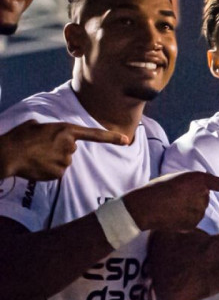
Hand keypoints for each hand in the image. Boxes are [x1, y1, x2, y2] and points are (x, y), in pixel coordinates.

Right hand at [0, 120, 128, 179]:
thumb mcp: (36, 125)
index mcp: (65, 130)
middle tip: (40, 148)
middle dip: (58, 150)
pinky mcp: (60, 173)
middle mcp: (70, 145)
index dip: (111, 137)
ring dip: (52, 161)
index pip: (94, 134)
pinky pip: (57, 173)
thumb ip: (52, 130)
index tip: (127, 140)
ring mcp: (66, 160)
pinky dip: (48, 171)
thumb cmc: (19, 138)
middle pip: (70, 150)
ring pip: (64, 162)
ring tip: (36, 157)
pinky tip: (37, 166)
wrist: (8, 154)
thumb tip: (52, 136)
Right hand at [123, 171, 218, 231]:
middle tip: (173, 197)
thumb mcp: (177, 179)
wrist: (142, 206)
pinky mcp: (193, 224)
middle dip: (192, 199)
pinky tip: (171, 217)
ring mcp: (199, 210)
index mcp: (198, 179)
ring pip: (198, 210)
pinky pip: (192, 222)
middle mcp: (202, 195)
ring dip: (187, 209)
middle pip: (204, 198)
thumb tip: (204, 195)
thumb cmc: (156, 190)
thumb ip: (193, 185)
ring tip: (170, 206)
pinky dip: (183, 220)